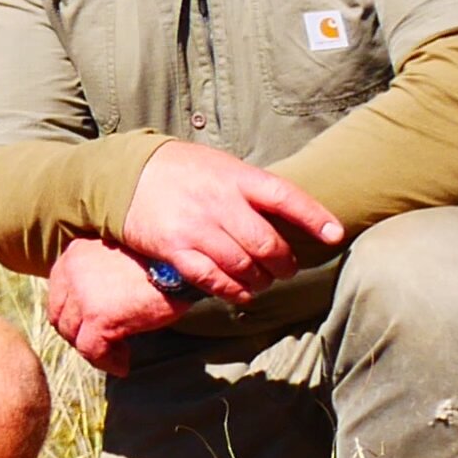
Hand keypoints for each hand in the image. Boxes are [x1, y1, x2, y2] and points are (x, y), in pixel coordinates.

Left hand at [46, 236, 181, 371]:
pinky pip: (92, 350)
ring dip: (95, 350)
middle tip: (105, 346)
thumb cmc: (162, 263)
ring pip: (74, 336)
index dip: (74, 318)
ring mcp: (82, 295)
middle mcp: (71, 271)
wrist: (184, 265)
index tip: (93, 329)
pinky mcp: (99, 316)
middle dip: (81, 335)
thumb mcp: (119, 262)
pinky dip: (107, 362)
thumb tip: (92, 312)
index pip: (58, 296)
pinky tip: (124, 364)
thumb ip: (98, 280)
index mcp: (74, 254)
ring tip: (119, 355)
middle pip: (61, 317)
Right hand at [119, 143, 343, 306]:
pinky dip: (232, 291)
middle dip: (284, 263)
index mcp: (235, 177)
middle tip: (286, 269)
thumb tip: (287, 216)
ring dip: (260, 280)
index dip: (314, 217)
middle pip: (266, 243)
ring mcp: (195, 227)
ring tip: (262, 281)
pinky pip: (211, 278)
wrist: (123, 174)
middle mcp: (218, 202)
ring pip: (243, 265)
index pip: (285, 196)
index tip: (334, 235)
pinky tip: (240, 292)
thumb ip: (249, 188)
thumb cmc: (180, 170)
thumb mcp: (219, 165)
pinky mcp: (174, 249)